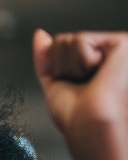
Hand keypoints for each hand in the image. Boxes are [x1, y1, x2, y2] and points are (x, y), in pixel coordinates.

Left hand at [33, 29, 127, 159]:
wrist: (89, 125)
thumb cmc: (76, 116)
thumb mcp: (55, 82)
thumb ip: (47, 58)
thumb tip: (40, 34)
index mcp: (94, 62)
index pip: (60, 48)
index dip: (56, 70)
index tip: (73, 85)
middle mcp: (107, 53)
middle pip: (62, 41)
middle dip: (61, 66)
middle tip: (81, 83)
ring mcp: (115, 47)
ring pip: (69, 40)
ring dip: (70, 66)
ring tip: (91, 79)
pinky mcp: (122, 42)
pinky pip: (80, 40)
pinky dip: (81, 60)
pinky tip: (99, 71)